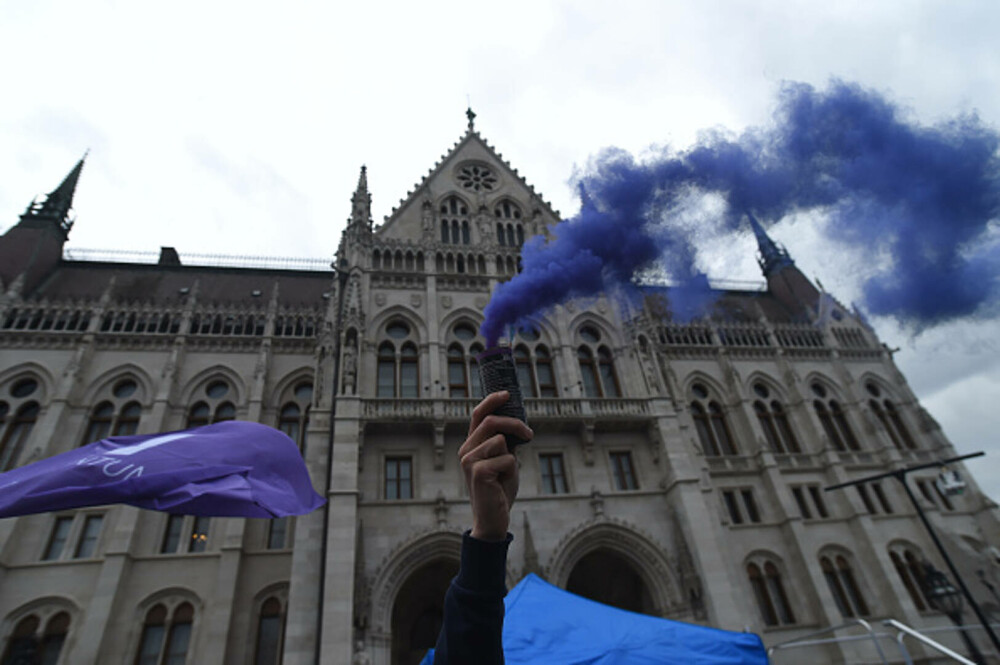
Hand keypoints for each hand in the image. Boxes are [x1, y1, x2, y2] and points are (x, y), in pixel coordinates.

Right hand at [459, 391, 531, 541]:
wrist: (493, 519)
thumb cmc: (500, 490)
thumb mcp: (505, 460)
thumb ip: (506, 442)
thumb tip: (517, 422)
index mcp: (471, 445)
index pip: (478, 414)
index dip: (491, 400)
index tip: (507, 394)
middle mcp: (466, 450)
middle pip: (492, 422)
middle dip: (515, 424)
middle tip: (529, 434)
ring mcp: (469, 461)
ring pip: (501, 441)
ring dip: (512, 457)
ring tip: (506, 474)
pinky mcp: (478, 472)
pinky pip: (507, 458)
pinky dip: (512, 470)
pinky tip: (503, 483)